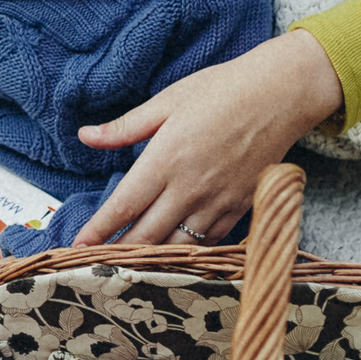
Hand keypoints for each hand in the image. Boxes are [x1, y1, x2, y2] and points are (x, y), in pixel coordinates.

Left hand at [73, 29, 341, 245]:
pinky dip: (188, 253)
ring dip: (152, 260)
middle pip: (147, 235)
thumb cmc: (222, 90)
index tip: (78, 246)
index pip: (124, 205)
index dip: (99, 229)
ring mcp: (218, 202)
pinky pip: (209, 242)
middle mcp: (190, 187)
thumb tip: (85, 135)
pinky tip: (173, 256)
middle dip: (119, 254)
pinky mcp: (242, 208)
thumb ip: (124, 127)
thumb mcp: (167, 101)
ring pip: (178, 246)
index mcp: (166, 158)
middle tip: (96, 265)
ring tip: (130, 268)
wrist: (282, 95)